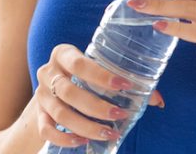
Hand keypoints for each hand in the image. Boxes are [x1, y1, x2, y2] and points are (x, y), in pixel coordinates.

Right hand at [35, 44, 164, 146]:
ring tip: (109, 133)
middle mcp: (48, 72)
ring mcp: (40, 94)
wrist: (54, 86)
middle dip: (97, 107)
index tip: (124, 85)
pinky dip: (64, 138)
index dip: (101, 76)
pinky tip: (83, 141)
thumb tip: (157, 100)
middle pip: (68, 92)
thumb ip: (124, 81)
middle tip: (120, 115)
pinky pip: (46, 130)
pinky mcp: (38, 114)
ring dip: (86, 126)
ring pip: (60, 114)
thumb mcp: (98, 71)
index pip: (79, 64)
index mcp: (63, 54)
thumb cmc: (84, 75)